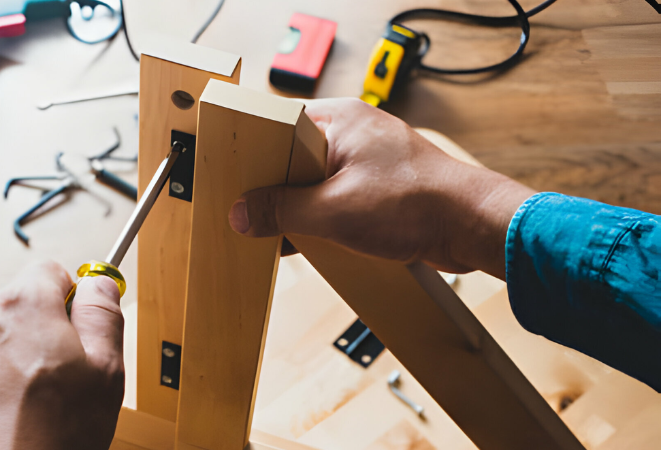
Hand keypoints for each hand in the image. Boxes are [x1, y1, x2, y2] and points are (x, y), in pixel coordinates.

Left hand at [0, 261, 124, 449]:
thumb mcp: (104, 373)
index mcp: (20, 304)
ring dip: (13, 358)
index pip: (52, 272)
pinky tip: (8, 416)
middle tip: (62, 378)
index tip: (81, 329)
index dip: (73, 302)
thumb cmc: (45, 440)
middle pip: (20, 304)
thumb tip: (100, 285)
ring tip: (32, 404)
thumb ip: (103, 314)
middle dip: (42, 332)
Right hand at [228, 98, 534, 278]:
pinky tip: (316, 240)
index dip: (254, 157)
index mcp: (339, 120)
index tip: (235, 183)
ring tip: (287, 233)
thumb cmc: (417, 203)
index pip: (277, 128)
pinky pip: (337, 197)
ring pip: (315, 182)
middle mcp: (353, 133)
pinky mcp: (380, 186)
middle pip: (292, 158)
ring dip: (302, 209)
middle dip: (276, 190)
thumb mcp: (332, 211)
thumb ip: (282, 212)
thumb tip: (243, 214)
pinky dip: (324, 217)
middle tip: (256, 215)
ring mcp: (368, 159)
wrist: (472, 226)